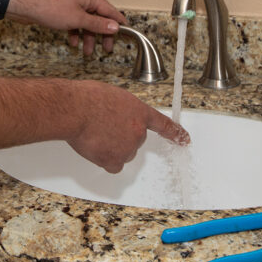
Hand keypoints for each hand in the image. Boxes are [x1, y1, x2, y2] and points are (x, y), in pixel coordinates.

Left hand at [8, 0, 126, 54]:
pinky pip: (74, 23)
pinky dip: (75, 33)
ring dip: (87, 37)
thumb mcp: (77, 19)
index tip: (127, 31)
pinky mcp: (62, 10)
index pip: (109, 9)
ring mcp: (71, 4)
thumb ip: (97, 24)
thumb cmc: (49, 8)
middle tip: (106, 49)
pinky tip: (73, 43)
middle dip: (102, 34)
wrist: (25, 5)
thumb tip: (114, 26)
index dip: (118, 22)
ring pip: (85, 22)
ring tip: (87, 52)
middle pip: (98, 17)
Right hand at [66, 81, 189, 172]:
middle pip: (134, 141)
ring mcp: (127, 148)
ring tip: (95, 134)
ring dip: (111, 147)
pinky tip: (95, 148)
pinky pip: (113, 165)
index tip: (184, 139)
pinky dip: (105, 159)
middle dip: (121, 136)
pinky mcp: (114, 160)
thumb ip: (123, 109)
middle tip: (103, 127)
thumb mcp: (114, 96)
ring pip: (122, 153)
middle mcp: (138, 132)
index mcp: (139, 112)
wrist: (77, 109)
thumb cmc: (88, 98)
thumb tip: (118, 117)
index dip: (175, 134)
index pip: (163, 125)